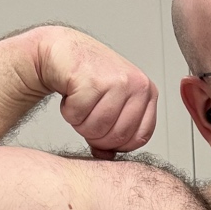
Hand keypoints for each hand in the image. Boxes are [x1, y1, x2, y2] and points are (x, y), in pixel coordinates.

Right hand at [33, 27, 158, 159]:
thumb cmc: (89, 79)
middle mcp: (137, 85)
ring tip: (80, 103)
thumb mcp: (111, 104)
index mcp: (148, 93)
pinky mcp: (91, 79)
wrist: (63, 51)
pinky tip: (71, 94)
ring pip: (96, 128)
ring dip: (80, 122)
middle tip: (87, 117)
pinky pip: (77, 115)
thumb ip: (115, 132)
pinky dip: (68, 111)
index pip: (140, 138)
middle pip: (117, 136)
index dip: (118, 144)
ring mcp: (116, 80)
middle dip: (96, 135)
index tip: (105, 134)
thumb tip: (108, 157)